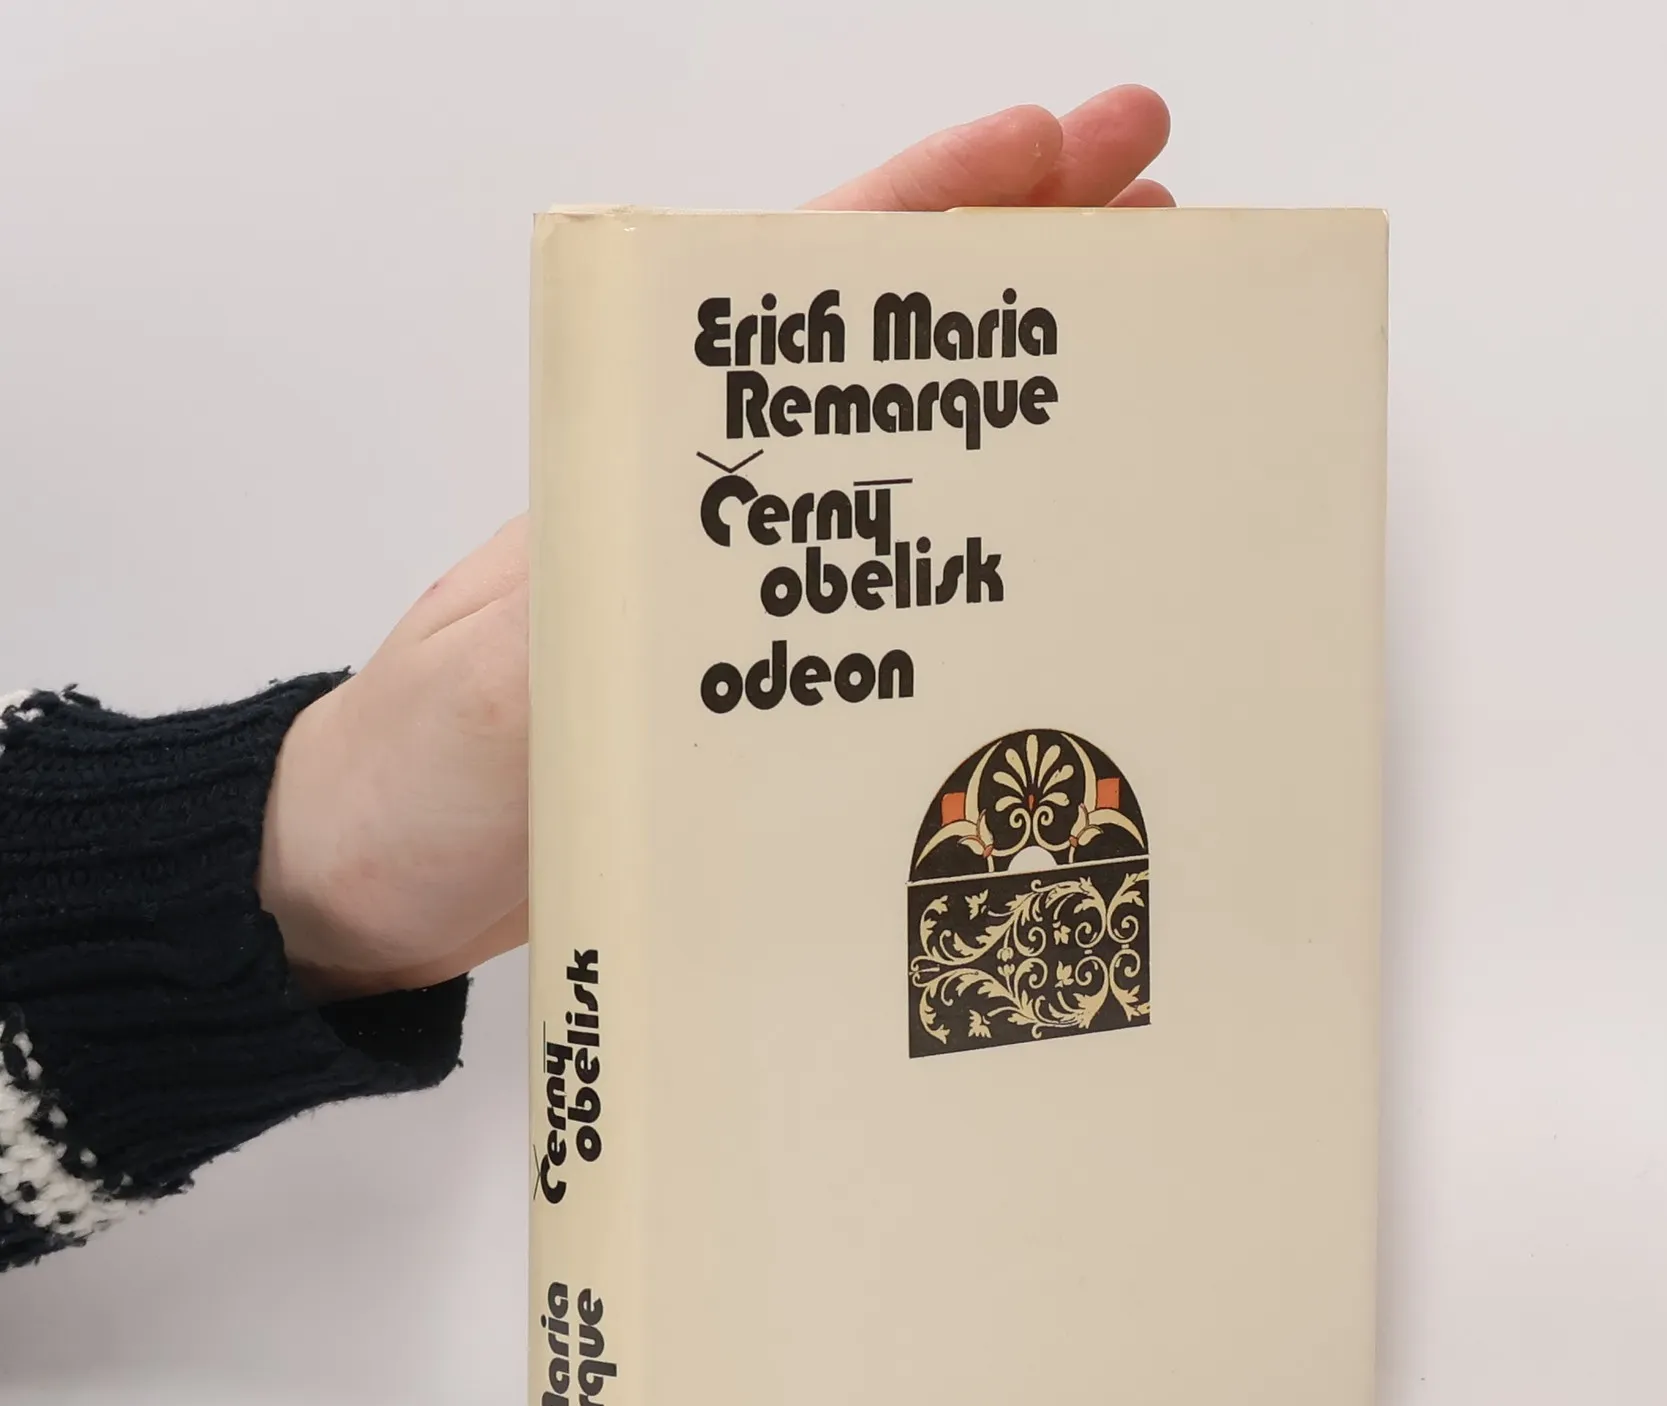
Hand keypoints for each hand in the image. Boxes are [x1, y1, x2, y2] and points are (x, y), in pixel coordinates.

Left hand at [259, 86, 1173, 999]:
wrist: (386, 875)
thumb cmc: (419, 769)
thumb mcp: (510, 694)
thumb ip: (613, 632)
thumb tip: (738, 586)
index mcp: (647, 459)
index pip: (805, 291)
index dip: (934, 206)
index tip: (1054, 146)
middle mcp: (715, 502)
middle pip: (887, 350)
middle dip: (1022, 260)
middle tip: (1159, 204)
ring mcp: (751, 583)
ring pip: (911, 453)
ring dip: (1028, 390)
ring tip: (1151, 336)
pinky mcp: (772, 677)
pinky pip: (908, 586)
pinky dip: (992, 543)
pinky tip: (1066, 539)